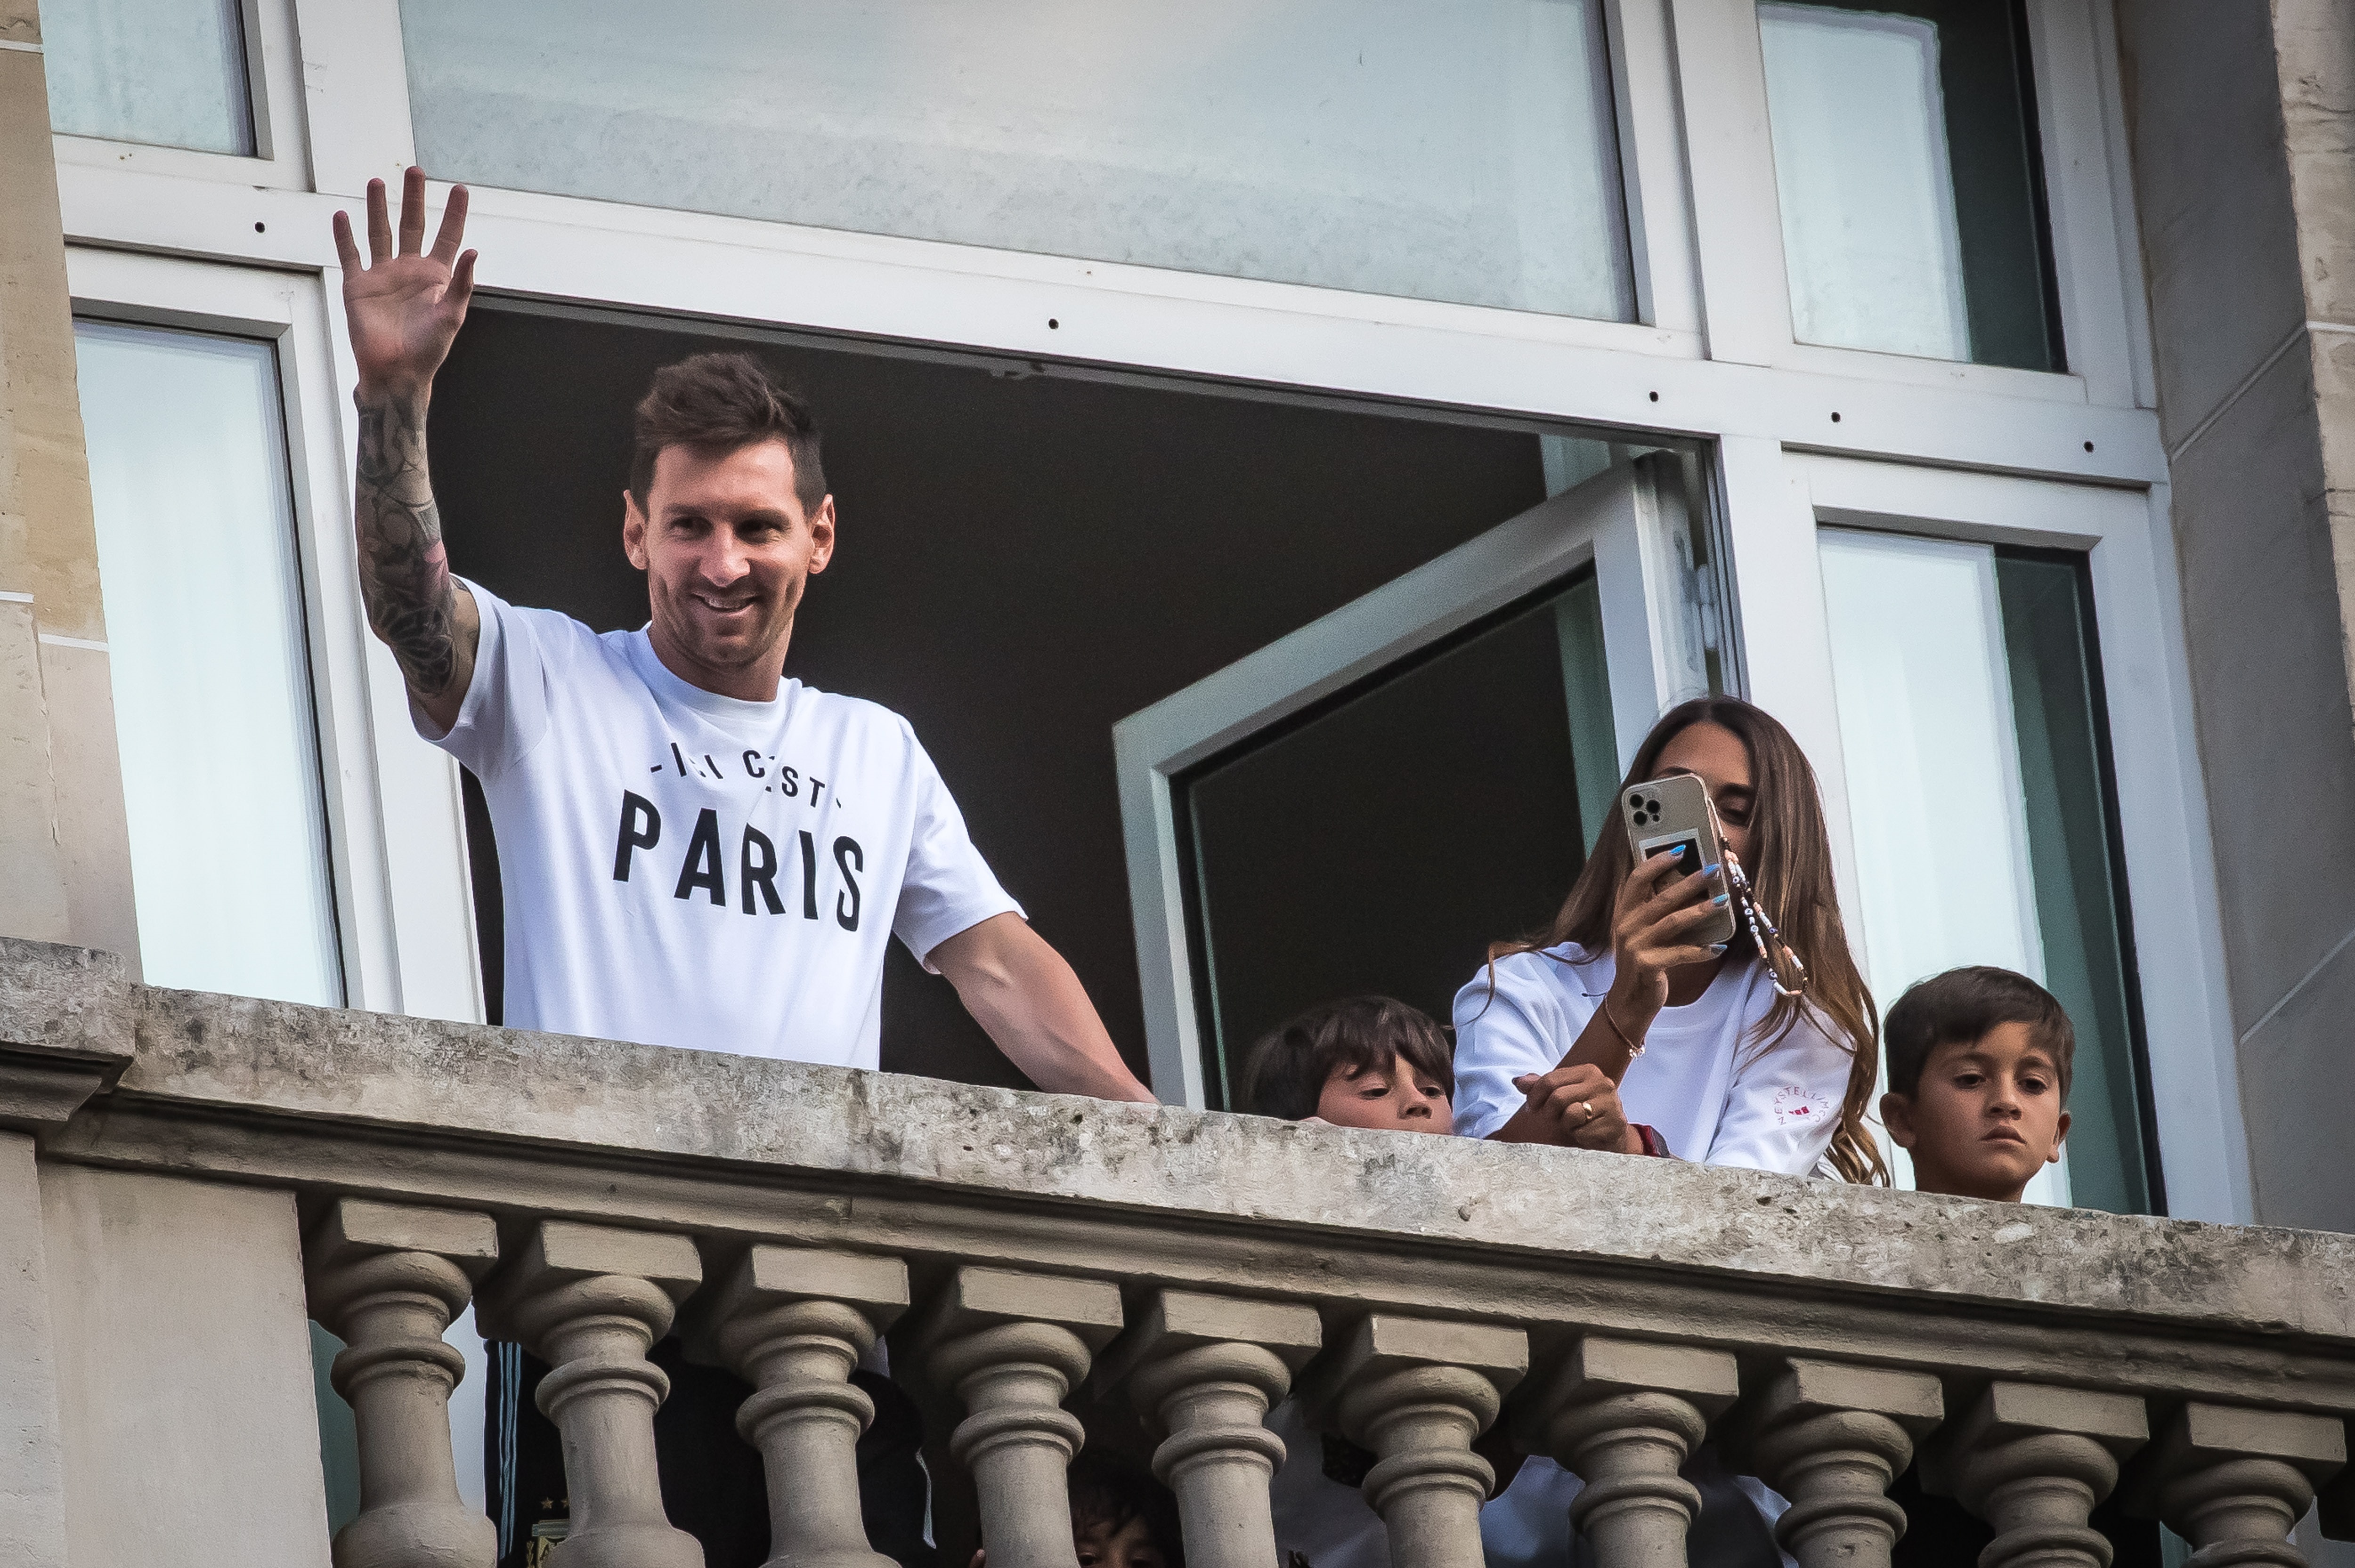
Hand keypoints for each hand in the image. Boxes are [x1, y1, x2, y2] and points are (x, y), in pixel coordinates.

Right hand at [332, 166, 475, 401]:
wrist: (395, 372)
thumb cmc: (427, 350)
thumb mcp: (451, 316)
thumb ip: (461, 283)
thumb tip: (473, 251)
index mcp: (436, 277)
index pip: (447, 237)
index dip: (453, 213)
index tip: (459, 188)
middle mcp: (409, 271)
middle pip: (412, 225)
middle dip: (413, 198)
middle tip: (414, 170)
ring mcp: (383, 276)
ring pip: (379, 233)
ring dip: (378, 208)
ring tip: (378, 182)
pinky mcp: (358, 286)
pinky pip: (350, 255)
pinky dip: (344, 236)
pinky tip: (342, 215)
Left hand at [1492, 1062, 1634, 1151]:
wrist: (1609, 1134)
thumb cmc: (1581, 1112)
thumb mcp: (1560, 1095)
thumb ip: (1538, 1086)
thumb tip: (1517, 1081)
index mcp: (1588, 1071)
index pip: (1550, 1080)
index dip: (1534, 1096)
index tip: (1531, 1108)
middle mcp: (1602, 1083)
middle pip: (1558, 1097)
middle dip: (1549, 1112)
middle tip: (1551, 1119)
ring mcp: (1612, 1103)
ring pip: (1572, 1115)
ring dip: (1566, 1125)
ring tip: (1573, 1125)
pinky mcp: (1615, 1124)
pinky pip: (1583, 1132)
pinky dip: (1579, 1136)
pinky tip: (1586, 1133)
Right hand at [1605, 847, 1726, 1034]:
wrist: (1629, 999)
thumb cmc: (1642, 960)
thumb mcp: (1641, 932)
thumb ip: (1654, 911)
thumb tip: (1686, 885)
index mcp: (1624, 913)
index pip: (1637, 879)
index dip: (1657, 862)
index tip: (1681, 849)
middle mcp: (1627, 926)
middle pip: (1661, 897)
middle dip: (1689, 882)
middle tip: (1713, 870)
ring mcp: (1636, 946)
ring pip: (1674, 921)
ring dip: (1701, 910)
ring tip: (1723, 901)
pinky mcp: (1648, 965)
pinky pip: (1681, 953)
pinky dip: (1701, 950)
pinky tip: (1718, 947)